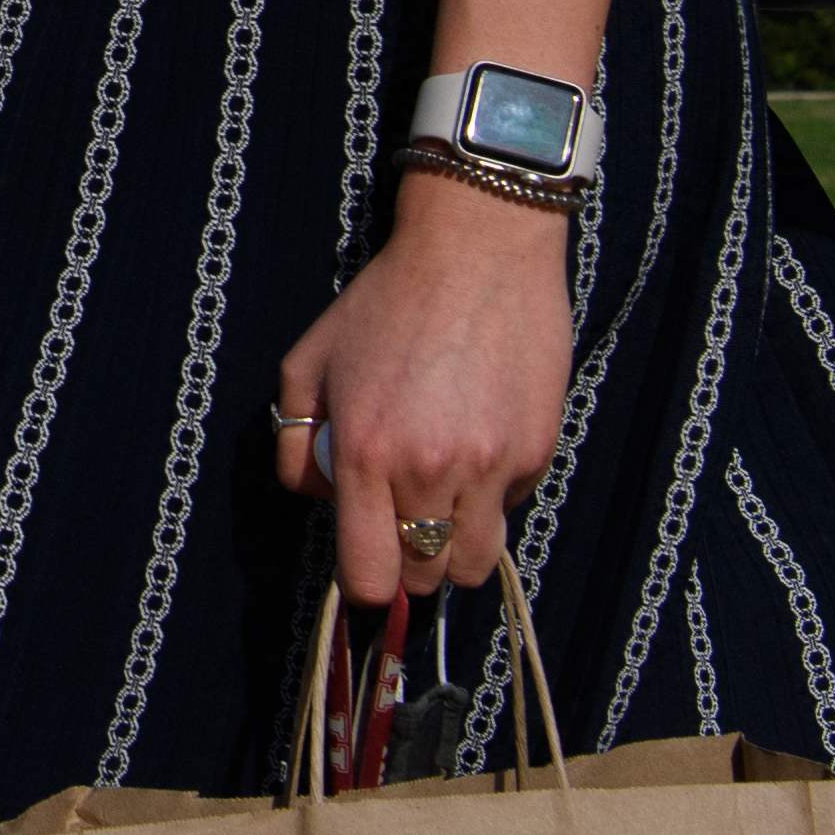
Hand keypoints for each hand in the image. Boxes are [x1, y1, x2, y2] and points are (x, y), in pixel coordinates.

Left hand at [272, 174, 575, 610]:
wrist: (478, 251)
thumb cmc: (385, 303)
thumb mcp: (308, 364)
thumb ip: (299, 446)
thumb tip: (323, 500)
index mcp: (368, 455)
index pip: (370, 576)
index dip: (367, 583)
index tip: (368, 561)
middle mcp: (430, 471)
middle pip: (426, 578)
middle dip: (410, 561)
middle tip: (403, 518)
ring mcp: (491, 465)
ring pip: (474, 563)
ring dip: (454, 546)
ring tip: (442, 498)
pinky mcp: (535, 451)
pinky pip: (510, 508)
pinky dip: (492, 496)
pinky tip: (478, 443)